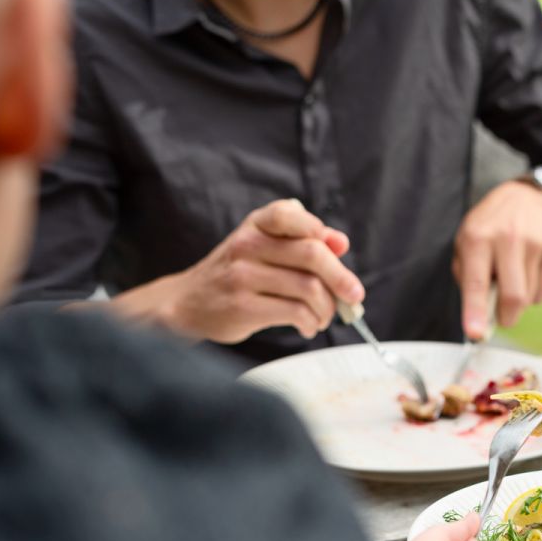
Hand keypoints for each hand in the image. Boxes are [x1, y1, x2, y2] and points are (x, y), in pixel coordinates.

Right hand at [113, 198, 363, 343]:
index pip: (288, 214)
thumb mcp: (263, 246)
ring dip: (327, 307)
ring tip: (325, 316)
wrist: (187, 303)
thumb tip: (340, 242)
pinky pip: (294, 312)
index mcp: (255, 225)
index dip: (318, 229)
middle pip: (311, 254)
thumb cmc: (236, 273)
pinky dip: (311, 322)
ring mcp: (242, 276)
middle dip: (341, 278)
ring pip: (308, 288)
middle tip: (354, 295)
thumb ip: (302, 239)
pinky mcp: (242, 307)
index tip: (338, 249)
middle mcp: (247, 246)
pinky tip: (309, 326)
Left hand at [453, 180, 541, 337]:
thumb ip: (467, 281)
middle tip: (501, 319)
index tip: (475, 333)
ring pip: (528, 298)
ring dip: (517, 301)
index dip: (475, 311)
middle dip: (506, 318)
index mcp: (477, 238)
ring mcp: (534, 243)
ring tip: (510, 279)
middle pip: (512, 296)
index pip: (476, 282)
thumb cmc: (487, 230)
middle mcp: (507, 238)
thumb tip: (480, 321)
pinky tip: (525, 272)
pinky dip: (532, 293)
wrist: (521, 200)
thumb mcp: (464, 245)